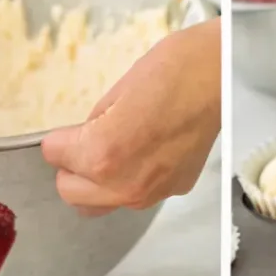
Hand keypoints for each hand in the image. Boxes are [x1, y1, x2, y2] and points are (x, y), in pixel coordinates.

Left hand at [41, 18, 220, 215]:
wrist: (221, 78)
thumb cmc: (173, 71)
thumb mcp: (116, 90)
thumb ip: (92, 126)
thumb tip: (83, 139)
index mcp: (102, 154)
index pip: (53, 156)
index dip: (62, 138)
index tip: (74, 129)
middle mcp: (124, 184)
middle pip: (71, 193)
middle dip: (73, 168)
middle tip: (87, 143)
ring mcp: (151, 193)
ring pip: (101, 204)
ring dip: (98, 184)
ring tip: (114, 153)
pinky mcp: (173, 191)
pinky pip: (136, 195)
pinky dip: (132, 180)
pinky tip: (147, 152)